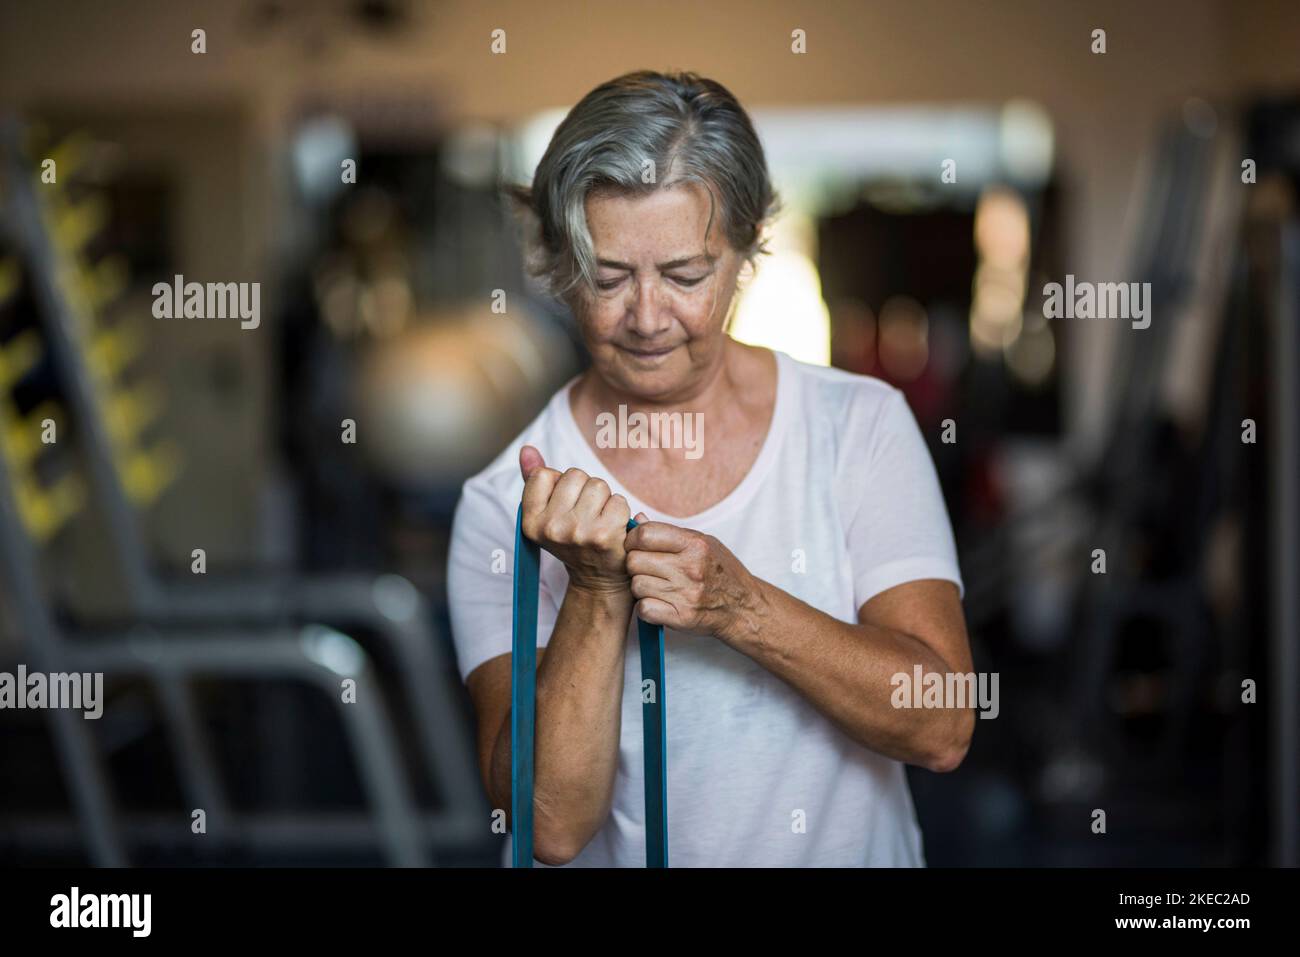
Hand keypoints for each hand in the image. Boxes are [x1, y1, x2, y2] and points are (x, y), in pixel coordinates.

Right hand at [519, 445, 631, 595]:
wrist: (598, 579)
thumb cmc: (574, 538)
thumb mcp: (547, 512)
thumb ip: (535, 479)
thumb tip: (527, 448)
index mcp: (530, 521)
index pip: (543, 474)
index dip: (559, 484)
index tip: (564, 506)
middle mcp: (550, 528)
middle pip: (575, 476)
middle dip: (585, 489)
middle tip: (586, 515)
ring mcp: (576, 532)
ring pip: (598, 485)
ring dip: (604, 498)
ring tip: (599, 520)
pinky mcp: (603, 535)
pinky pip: (618, 500)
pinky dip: (620, 510)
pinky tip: (613, 528)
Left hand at [624, 512, 756, 635]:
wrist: (744, 607)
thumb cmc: (721, 572)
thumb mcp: (703, 543)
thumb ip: (669, 533)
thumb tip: (636, 520)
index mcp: (694, 544)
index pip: (644, 534)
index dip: (632, 540)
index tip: (636, 546)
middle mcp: (691, 568)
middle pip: (634, 561)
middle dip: (635, 565)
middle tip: (647, 569)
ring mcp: (686, 594)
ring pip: (636, 585)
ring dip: (641, 588)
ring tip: (656, 587)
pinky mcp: (682, 617)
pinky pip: (644, 609)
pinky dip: (646, 607)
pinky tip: (658, 603)